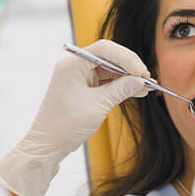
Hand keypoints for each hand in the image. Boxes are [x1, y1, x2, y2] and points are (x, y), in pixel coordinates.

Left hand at [0, 40, 150, 195]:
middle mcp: (75, 66)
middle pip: (108, 56)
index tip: (142, 72)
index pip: (104, 50)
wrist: (47, 145)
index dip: (126, 58)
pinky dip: (120, 85)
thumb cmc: (64, 126)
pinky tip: (136, 91)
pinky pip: (105, 80)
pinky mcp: (83, 86)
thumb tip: (140, 81)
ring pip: (109, 69)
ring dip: (127, 77)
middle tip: (146, 79)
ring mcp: (79, 76)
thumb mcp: (97, 106)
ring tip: (146, 87)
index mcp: (72, 65)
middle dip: (129, 67)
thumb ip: (120, 90)